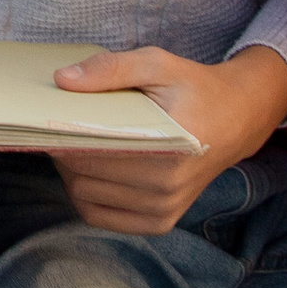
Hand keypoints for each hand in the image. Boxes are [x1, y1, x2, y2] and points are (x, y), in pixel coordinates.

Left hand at [46, 43, 286, 235]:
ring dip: (73, 174)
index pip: (91, 151)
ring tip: (79, 146)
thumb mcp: (157, 63)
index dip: (62, 135)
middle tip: (61, 128)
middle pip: (83, 176)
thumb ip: (111, 68)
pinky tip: (92, 171)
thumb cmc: (192, 88)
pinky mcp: (160, 223)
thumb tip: (63, 81)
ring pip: (85, 198)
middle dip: (64, 152)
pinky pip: (100, 217)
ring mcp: (164, 210)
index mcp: (169, 147)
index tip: (49, 118)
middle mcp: (167, 187)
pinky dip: (86, 196)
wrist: (237, 119)